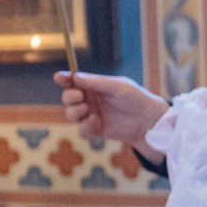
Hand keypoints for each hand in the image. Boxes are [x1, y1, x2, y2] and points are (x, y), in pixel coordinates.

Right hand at [54, 71, 168, 144]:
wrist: (147, 120)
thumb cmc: (135, 98)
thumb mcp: (116, 86)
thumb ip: (95, 82)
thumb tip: (75, 77)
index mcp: (94, 86)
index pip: (74, 81)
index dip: (64, 79)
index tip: (59, 78)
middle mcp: (90, 100)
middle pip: (67, 98)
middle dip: (69, 97)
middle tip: (80, 96)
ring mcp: (91, 115)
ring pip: (70, 114)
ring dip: (74, 111)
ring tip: (88, 110)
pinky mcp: (95, 130)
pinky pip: (81, 129)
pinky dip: (85, 126)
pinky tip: (96, 122)